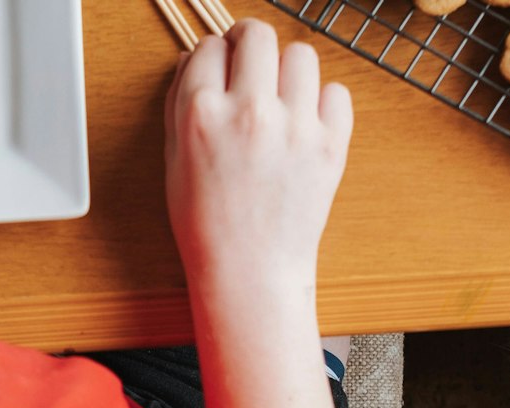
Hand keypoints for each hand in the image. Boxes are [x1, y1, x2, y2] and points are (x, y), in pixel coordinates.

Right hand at [165, 20, 353, 299]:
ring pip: (301, 54)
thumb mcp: (173, 159)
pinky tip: (305, 121)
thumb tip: (195, 58)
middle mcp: (249, 111)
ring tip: (280, 95)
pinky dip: (322, 101)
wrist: (249, 270)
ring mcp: (294, 127)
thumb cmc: (206, 223)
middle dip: (250, 43)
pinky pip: (336, 92)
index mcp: (201, 113)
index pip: (210, 46)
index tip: (219, 69)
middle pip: (258, 35)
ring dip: (288, 68)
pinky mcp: (329, 145)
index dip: (214, 55)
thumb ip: (180, 102)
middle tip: (251, 63)